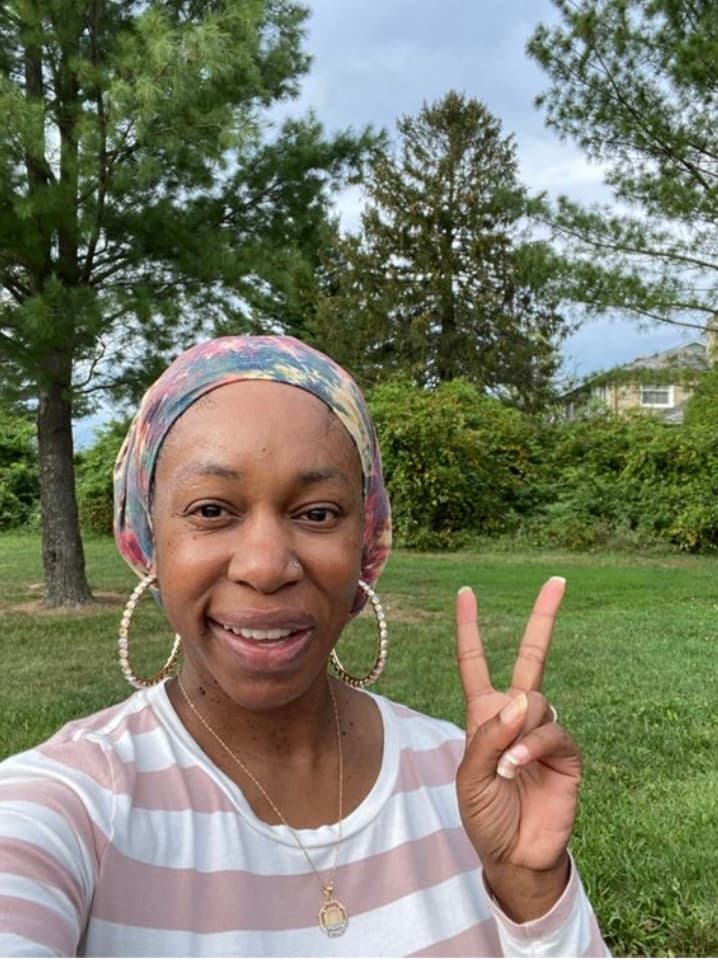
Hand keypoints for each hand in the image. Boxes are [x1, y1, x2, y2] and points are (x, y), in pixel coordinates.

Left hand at [455, 578, 580, 918]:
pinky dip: (533, 746)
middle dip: (544, 618)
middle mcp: (516, 714)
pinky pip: (553, 731)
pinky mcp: (566, 753)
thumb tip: (523, 700)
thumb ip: (488, 736)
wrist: (513, 854)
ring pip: (536, 701)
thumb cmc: (484, 813)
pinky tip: (518, 765)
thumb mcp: (468, 775)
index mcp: (484, 713)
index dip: (469, 628)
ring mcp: (542, 731)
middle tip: (557, 582)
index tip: (466, 592)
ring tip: (505, 767)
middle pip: (533, 656)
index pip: (475, 661)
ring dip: (517, 731)